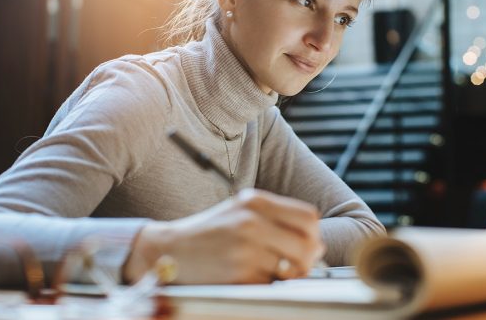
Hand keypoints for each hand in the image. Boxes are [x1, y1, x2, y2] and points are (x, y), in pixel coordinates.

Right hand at [123, 189, 324, 283]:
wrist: (170, 249)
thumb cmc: (210, 231)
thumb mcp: (241, 211)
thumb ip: (277, 219)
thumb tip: (316, 244)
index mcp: (255, 201)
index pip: (308, 217)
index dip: (314, 233)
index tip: (309, 243)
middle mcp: (251, 221)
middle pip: (307, 243)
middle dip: (309, 258)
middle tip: (299, 264)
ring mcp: (245, 248)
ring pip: (294, 268)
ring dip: (291, 274)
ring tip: (276, 271)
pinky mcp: (238, 274)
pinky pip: (272, 284)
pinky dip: (269, 285)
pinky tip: (255, 277)